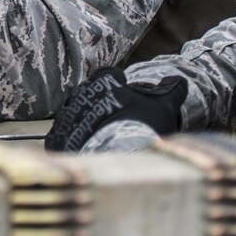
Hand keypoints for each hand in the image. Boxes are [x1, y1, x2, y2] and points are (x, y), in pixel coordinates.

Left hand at [43, 69, 187, 151]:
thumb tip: (178, 80)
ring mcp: (66, 117)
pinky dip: (71, 139)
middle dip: (97, 102)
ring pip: (72, 113)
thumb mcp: (163, 106)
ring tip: (99, 135)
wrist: (119, 160)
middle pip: (87, 93)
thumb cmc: (143, 129)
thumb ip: (170, 91)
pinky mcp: (56, 138)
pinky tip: (85, 148)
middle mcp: (80, 96)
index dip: (115, 83)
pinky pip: (61, 134)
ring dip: (83, 120)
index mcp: (104, 84)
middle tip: (113, 118)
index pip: (107, 75)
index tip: (123, 93)